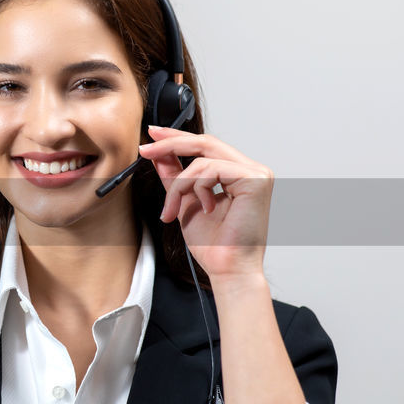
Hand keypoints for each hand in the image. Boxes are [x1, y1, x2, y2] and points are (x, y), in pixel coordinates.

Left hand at [137, 125, 273, 277]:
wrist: (226, 268)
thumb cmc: (213, 243)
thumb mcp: (184, 201)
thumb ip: (175, 176)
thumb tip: (159, 154)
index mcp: (238, 173)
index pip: (206, 146)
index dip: (177, 137)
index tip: (152, 134)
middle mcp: (251, 170)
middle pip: (205, 143)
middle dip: (170, 144)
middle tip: (146, 150)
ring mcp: (257, 173)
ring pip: (202, 160)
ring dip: (178, 185)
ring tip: (173, 210)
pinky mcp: (255, 179)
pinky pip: (211, 170)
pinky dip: (196, 188)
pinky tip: (204, 209)